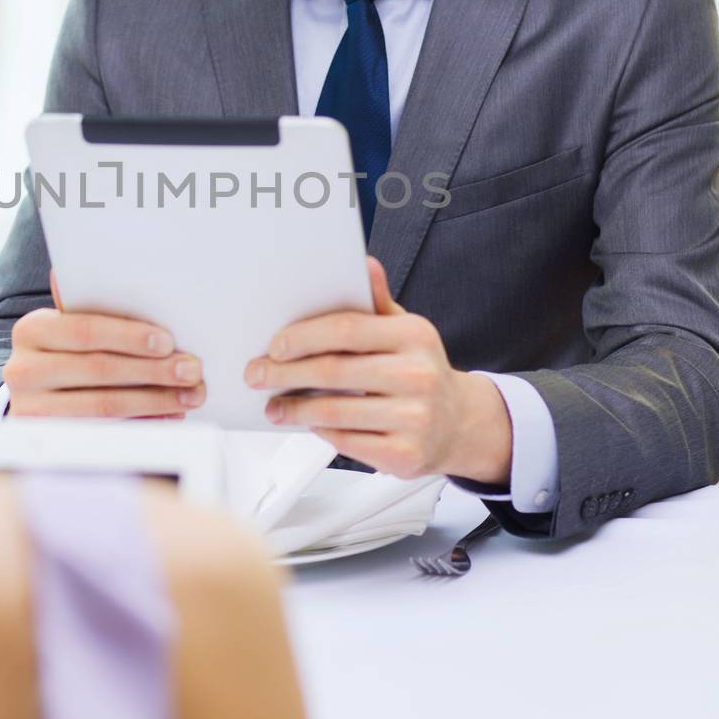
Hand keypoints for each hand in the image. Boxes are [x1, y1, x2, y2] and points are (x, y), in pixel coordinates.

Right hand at [4, 270, 205, 418]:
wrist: (31, 395)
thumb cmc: (63, 353)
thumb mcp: (68, 327)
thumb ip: (92, 309)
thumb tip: (134, 280)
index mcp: (31, 330)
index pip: (84, 331)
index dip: (128, 336)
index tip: (167, 342)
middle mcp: (23, 370)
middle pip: (99, 369)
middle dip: (153, 370)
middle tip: (191, 370)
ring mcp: (31, 410)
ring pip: (104, 405)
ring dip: (155, 400)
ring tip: (188, 395)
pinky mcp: (50, 440)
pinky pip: (105, 433)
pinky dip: (143, 423)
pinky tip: (168, 416)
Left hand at [243, 257, 511, 483]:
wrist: (460, 424)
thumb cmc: (421, 370)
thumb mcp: (406, 331)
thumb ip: (376, 302)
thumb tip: (363, 264)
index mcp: (413, 336)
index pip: (346, 330)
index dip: (303, 337)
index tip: (274, 345)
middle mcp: (417, 376)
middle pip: (333, 372)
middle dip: (284, 373)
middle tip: (257, 374)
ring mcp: (413, 418)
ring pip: (333, 412)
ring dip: (293, 408)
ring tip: (273, 405)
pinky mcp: (403, 454)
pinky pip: (345, 441)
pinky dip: (318, 431)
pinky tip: (306, 423)